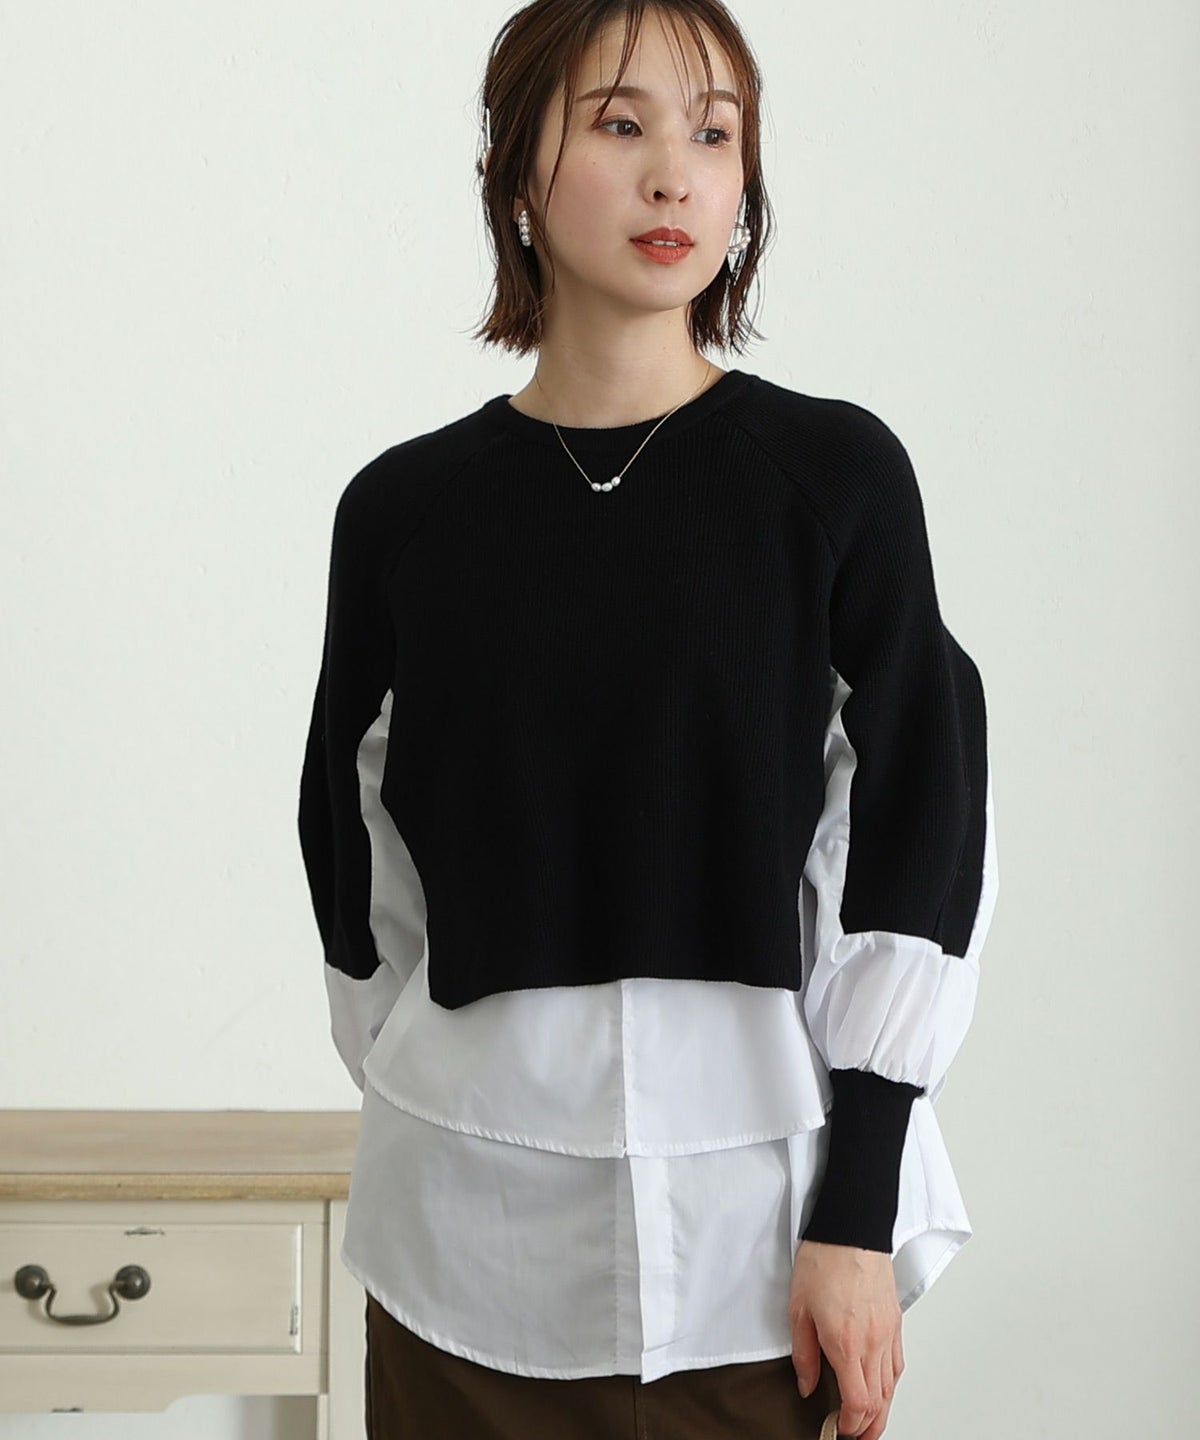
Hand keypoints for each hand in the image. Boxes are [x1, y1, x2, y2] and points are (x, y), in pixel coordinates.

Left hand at [788, 1238, 903, 1438]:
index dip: (851, 1424)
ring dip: (882, 1409)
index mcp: (846, 1343)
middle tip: (856, 1436)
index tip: (839, 1428)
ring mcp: (888, 1332)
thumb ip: (803, 1354)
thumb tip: (807, 1385)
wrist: (851, 1229)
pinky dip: (890, 1384)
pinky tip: (881, 1387)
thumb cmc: (824, 1260)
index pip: (858, 1403)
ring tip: (869, 1421)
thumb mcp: (798, 1309)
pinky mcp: (895, 1321)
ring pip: (891, 1386)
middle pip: (880, 1402)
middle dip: (869, 1427)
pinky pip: (897, 1363)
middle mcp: (873, 1342)